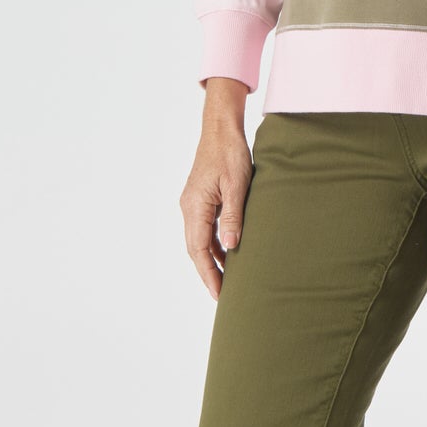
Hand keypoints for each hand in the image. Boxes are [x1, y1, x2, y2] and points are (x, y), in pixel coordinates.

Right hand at [182, 79, 252, 297]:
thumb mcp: (237, 186)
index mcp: (195, 207)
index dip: (209, 274)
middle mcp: (189, 208)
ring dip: (212, 261)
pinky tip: (229, 254)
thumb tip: (231, 247)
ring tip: (228, 281)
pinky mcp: (200, 200)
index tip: (219, 294)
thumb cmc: (230, 154)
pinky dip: (215, 245)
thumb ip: (233, 217)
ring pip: (199, 241)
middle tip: (224, 296)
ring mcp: (192, 204)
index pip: (199, 250)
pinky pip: (204, 229)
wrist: (220, 129)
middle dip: (209, 274)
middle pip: (196, 250)